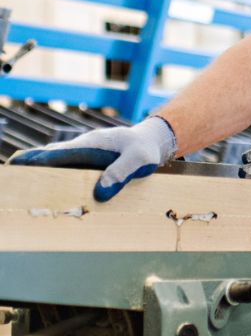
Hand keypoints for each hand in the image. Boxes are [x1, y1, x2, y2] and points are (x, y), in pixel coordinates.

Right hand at [7, 116, 176, 201]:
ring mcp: (83, 156)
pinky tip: (45, 193)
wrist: (151, 141)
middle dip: (30, 168)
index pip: (58, 154)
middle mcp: (82, 149)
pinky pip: (66, 172)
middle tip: (10, 179)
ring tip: (21, 190)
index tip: (16, 164)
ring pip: (56, 166)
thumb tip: (99, 193)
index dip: (37, 160)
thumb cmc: (144, 149)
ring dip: (39, 175)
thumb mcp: (139, 160)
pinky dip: (53, 179)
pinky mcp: (86, 165)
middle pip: (50, 159)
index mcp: (91, 145)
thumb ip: (121, 173)